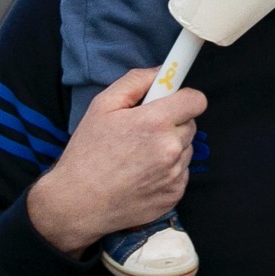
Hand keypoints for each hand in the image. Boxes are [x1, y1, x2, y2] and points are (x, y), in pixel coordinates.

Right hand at [27, 68, 206, 256]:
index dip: (184, 98)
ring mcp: (174, 174)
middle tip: (144, 130)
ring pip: (186, 149)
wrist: (77, 203)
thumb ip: (135, 82)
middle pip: (191, 124)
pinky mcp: (174, 195)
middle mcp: (171, 149)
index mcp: (155, 122)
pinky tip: (142, 174)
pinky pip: (181, 172)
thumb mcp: (102, 106)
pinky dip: (167, 171)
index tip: (173, 101)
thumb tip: (161, 72)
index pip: (197, 100)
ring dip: (170, 148)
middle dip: (173, 123)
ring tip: (139, 156)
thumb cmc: (87, 153)